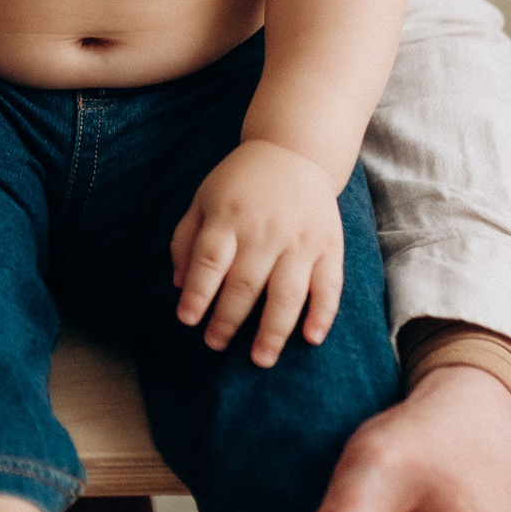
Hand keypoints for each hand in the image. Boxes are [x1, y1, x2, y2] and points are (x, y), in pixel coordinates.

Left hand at [171, 140, 344, 366]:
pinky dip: (322, 314)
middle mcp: (265, 230)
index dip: (198, 294)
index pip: (210, 261)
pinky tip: (311, 338)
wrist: (294, 152)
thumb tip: (181, 287)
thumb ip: (186, 240)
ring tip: (260, 359)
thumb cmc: (240, 183)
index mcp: (229, 217)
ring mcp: (300, 240)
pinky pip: (329, 286)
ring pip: (286, 293)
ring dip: (273, 331)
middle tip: (215, 345)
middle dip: (228, 319)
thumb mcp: (203, 199)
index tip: (188, 320)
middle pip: (245, 283)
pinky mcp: (329, 246)